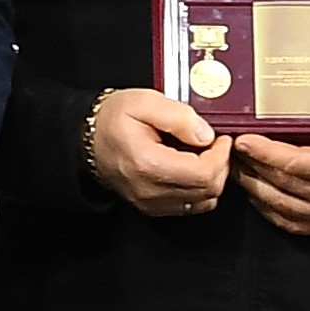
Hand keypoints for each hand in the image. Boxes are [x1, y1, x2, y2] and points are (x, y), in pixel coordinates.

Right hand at [85, 88, 233, 219]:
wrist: (87, 140)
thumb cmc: (113, 120)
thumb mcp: (145, 102)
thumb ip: (179, 116)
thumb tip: (206, 135)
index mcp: (149, 164)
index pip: (205, 173)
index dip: (221, 155)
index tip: (221, 137)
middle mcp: (151, 190)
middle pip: (209, 190)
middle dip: (220, 165)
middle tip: (215, 144)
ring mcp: (151, 203)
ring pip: (204, 201)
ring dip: (211, 178)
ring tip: (203, 155)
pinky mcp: (152, 207)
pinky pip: (190, 206)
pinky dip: (199, 188)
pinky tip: (191, 168)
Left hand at [237, 107, 309, 236]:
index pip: (295, 163)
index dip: (265, 152)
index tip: (244, 139)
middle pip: (280, 184)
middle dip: (251, 166)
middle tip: (230, 149)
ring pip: (279, 206)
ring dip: (253, 188)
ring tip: (236, 168)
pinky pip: (290, 223)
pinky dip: (268, 211)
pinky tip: (257, 195)